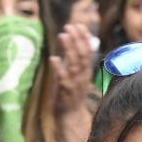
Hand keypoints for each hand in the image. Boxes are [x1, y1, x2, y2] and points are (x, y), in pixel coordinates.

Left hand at [51, 23, 94, 141]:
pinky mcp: (64, 92)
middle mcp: (82, 76)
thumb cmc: (72, 94)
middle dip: (77, 39)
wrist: (71, 116)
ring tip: (62, 35)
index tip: (79, 25)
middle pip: (82, 55)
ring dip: (68, 49)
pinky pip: (62, 79)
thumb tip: (76, 43)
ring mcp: (74, 84)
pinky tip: (53, 59)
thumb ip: (77, 61)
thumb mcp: (78, 76)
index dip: (84, 38)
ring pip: (73, 64)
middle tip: (69, 26)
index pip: (88, 52)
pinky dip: (58, 69)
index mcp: (86, 72)